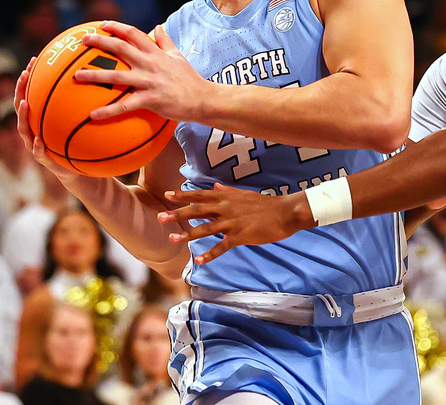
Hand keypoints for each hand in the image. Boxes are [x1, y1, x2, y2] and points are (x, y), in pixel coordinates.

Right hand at [14, 58, 81, 182]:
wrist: (82, 170)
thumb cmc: (82, 141)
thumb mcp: (86, 121)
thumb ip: (88, 104)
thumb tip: (103, 78)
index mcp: (42, 118)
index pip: (33, 93)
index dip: (31, 77)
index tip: (34, 60)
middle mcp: (35, 129)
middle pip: (22, 107)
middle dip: (21, 90)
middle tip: (24, 74)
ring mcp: (36, 144)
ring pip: (24, 129)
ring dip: (23, 116)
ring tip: (25, 104)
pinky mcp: (44, 160)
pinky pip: (38, 153)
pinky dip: (37, 146)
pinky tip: (38, 140)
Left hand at [74, 21, 208, 121]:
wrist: (203, 99)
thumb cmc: (189, 79)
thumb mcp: (178, 56)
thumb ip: (165, 41)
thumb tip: (157, 27)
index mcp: (155, 53)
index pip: (133, 34)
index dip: (117, 27)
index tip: (102, 24)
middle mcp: (150, 64)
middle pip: (120, 49)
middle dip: (100, 42)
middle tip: (83, 41)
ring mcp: (149, 81)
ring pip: (117, 76)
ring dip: (95, 75)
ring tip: (77, 76)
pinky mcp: (150, 100)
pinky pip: (125, 105)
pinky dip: (108, 110)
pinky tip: (93, 115)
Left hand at [158, 184, 312, 263]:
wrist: (285, 212)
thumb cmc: (266, 204)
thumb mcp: (244, 194)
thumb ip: (227, 191)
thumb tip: (215, 185)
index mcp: (227, 197)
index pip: (200, 195)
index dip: (183, 195)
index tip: (167, 195)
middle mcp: (226, 208)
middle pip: (197, 210)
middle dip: (177, 214)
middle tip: (160, 216)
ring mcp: (232, 223)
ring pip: (205, 229)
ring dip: (187, 234)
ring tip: (171, 239)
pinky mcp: (241, 236)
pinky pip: (222, 246)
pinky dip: (210, 254)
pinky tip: (199, 260)